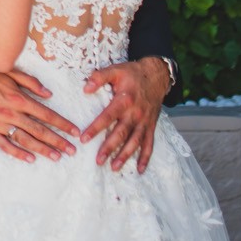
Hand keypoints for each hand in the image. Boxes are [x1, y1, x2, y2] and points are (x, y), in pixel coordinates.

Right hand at [0, 67, 77, 162]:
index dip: (62, 124)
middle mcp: (10, 113)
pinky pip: (4, 145)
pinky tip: (30, 158)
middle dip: (58, 141)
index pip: (46, 114)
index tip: (75, 132)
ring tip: (57, 156)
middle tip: (72, 150)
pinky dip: (18, 153)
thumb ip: (30, 82)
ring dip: (43, 149)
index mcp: (17, 98)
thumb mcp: (9, 72)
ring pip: (24, 140)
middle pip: (39, 130)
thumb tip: (49, 94)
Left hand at [81, 57, 166, 172]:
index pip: (107, 117)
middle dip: (109, 148)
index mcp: (124, 100)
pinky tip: (140, 169)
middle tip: (98, 161)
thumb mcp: (115, 70)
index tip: (83, 139)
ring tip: (114, 167)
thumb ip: (99, 77)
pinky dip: (146, 157)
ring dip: (125, 156)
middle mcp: (135, 114)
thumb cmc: (132, 74)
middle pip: (121, 134)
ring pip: (135, 142)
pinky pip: (149, 144)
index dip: (95, 128)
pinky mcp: (151, 126)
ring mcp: (145, 122)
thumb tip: (85, 89)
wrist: (156, 75)